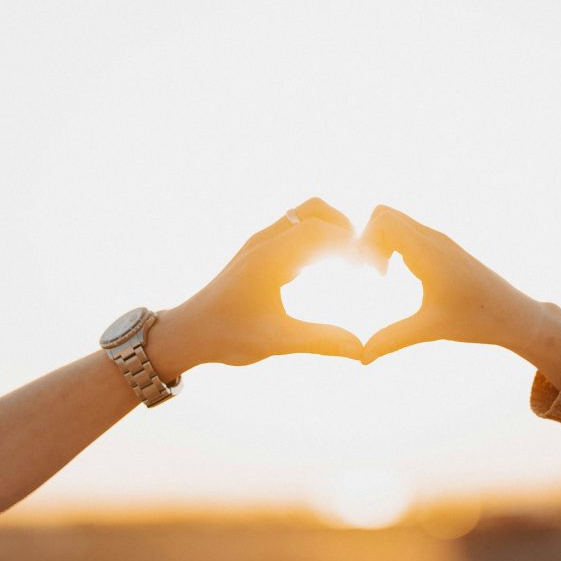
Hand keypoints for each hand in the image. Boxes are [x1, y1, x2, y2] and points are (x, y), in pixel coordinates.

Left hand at [153, 198, 362, 374]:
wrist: (188, 332)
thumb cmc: (227, 336)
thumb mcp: (276, 342)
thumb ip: (320, 341)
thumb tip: (360, 350)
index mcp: (269, 257)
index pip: (321, 231)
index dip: (352, 246)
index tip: (372, 270)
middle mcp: (265, 242)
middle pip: (315, 210)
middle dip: (345, 228)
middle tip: (364, 261)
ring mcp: (261, 244)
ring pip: (304, 216)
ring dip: (331, 231)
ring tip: (351, 263)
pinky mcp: (260, 252)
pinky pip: (295, 232)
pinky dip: (318, 240)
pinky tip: (329, 270)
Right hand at [359, 205, 560, 388]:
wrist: (514, 314)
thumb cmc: (478, 320)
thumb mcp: (431, 330)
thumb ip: (392, 340)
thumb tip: (361, 359)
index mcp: (429, 252)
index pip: (383, 219)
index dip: (367, 243)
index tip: (375, 275)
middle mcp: (433, 239)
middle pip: (384, 213)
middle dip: (368, 239)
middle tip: (372, 273)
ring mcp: (437, 240)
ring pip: (395, 221)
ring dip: (380, 243)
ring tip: (382, 275)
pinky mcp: (440, 247)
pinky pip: (406, 232)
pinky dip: (392, 246)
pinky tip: (395, 275)